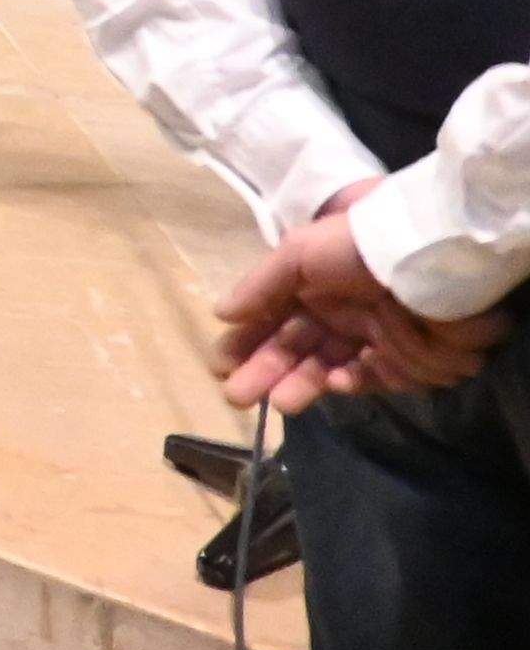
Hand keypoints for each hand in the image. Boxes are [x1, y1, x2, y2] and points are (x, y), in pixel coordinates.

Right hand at [216, 187, 511, 407]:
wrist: (430, 257)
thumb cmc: (358, 247)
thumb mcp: (298, 253)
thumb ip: (260, 285)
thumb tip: (221, 314)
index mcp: (308, 289)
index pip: (268, 322)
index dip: (244, 343)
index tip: (220, 366)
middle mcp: (334, 316)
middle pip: (292, 351)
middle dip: (263, 373)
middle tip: (237, 397)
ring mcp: (367, 340)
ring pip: (324, 370)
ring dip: (299, 385)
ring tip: (278, 402)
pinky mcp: (401, 362)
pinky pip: (369, 378)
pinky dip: (349, 382)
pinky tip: (334, 383)